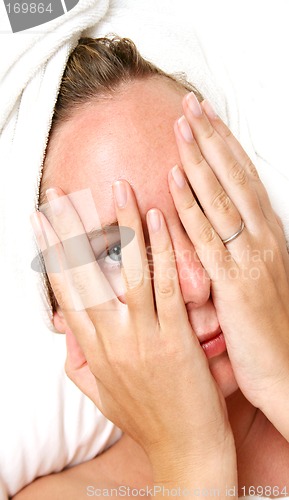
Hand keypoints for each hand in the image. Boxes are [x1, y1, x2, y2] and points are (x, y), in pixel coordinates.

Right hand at [30, 183, 235, 489]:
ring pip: (126, 270)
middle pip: (82, 274)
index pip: (63, 289)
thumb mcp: (99, 394)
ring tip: (116, 186)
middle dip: (68, 230)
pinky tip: (156, 218)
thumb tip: (64, 335)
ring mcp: (142, 337)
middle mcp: (109, 338)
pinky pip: (166, 285)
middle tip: (58, 193)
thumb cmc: (145, 418)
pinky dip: (161, 249)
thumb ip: (78, 362)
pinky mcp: (175, 339)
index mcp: (90, 349)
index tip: (40, 221)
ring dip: (121, 225)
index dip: (49, 252)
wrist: (185, 449)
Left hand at [169, 92, 288, 437]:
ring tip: (181, 128)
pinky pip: (209, 237)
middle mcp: (265, 239)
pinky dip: (191, 206)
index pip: (246, 180)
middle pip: (236, 179)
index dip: (227, 147)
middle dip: (213, 139)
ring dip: (200, 160)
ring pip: (223, 199)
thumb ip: (244, 252)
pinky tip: (175, 180)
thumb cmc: (275, 329)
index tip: (207, 119)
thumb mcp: (263, 280)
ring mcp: (251, 258)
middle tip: (190, 107)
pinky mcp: (235, 283)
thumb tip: (224, 228)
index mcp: (271, 237)